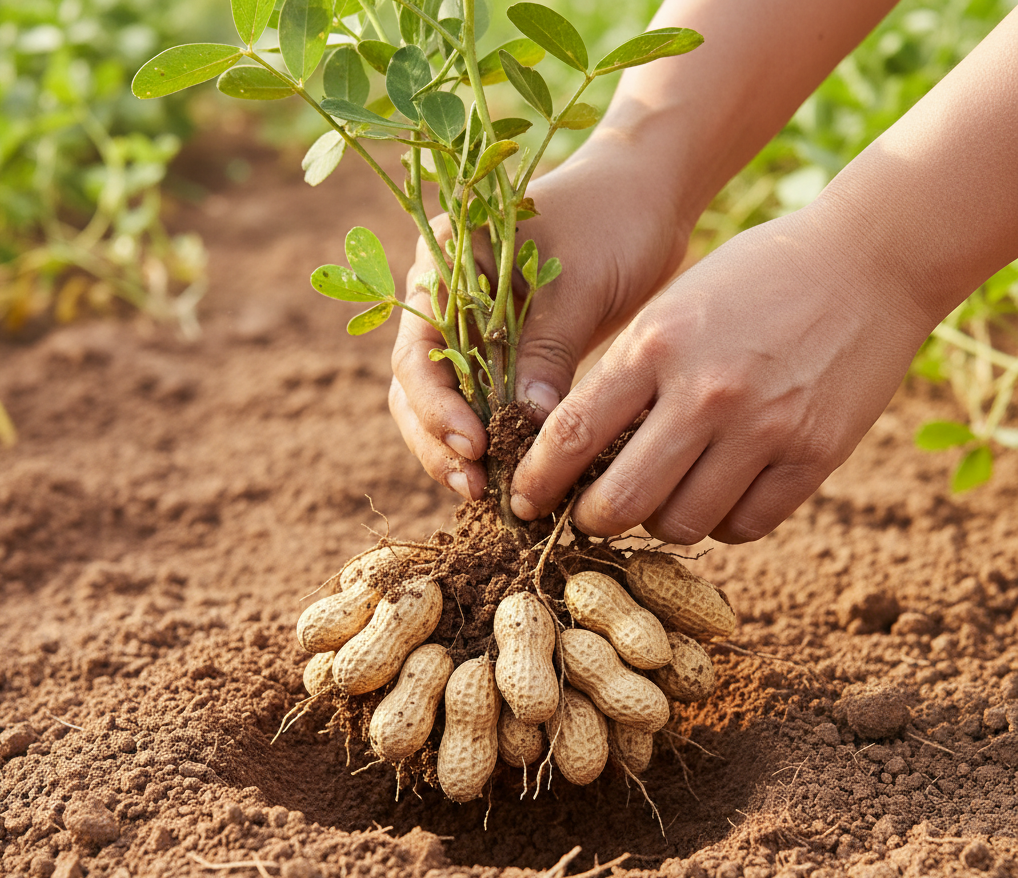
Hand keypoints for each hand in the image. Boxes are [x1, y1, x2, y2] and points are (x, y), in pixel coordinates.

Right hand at [388, 139, 689, 500]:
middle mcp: (443, 300)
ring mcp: (469, 329)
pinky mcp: (503, 354)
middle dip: (437, 442)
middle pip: (415, 387)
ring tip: (488, 493)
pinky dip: (493, 441)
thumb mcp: (578, 282)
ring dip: (457, 452)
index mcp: (444, 263)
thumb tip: (525, 424)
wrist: (648, 197)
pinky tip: (512, 473)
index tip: (474, 444)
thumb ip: (546, 349)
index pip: (416, 349)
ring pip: (442, 405)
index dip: (436, 406)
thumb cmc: (615, 219)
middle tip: (475, 488)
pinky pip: (483, 406)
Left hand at [510, 203, 932, 543]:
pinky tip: (720, 493)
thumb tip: (575, 454)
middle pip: (620, 502)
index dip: (537, 482)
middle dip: (591, 520)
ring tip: (663, 497)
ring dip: (659, 523)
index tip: (523, 502)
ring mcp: (763, 427)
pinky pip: (745, 526)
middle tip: (590, 515)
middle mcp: (704, 391)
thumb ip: (626, 376)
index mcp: (655, 344)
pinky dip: (722, 523)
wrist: (870, 258)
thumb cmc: (752, 280)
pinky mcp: (814, 454)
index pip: (571, 434)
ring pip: (681, 524)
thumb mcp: (672, 308)